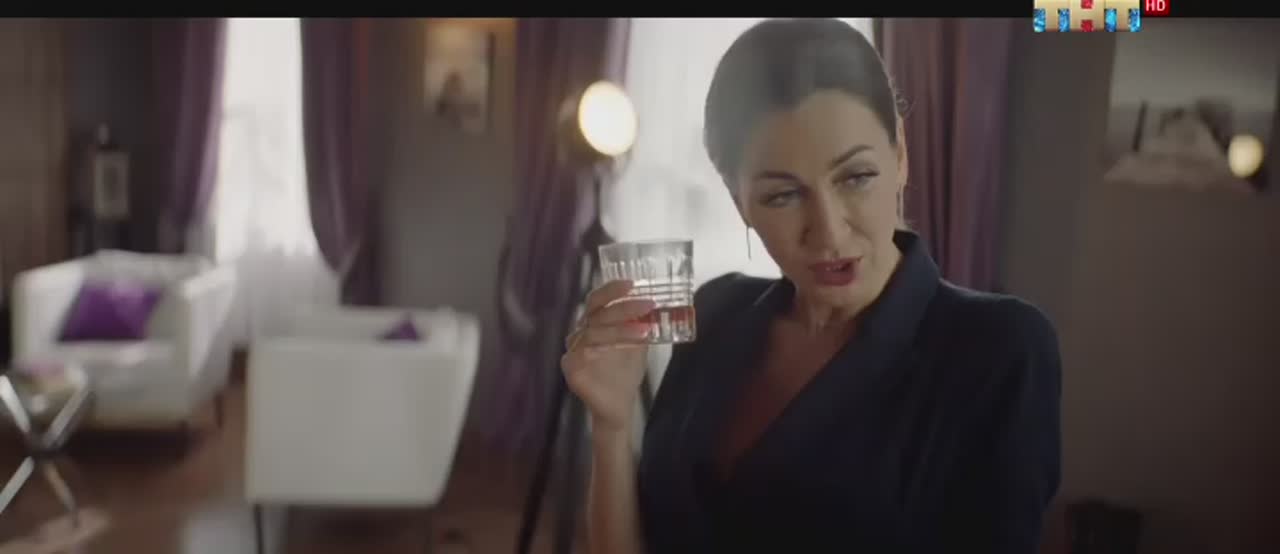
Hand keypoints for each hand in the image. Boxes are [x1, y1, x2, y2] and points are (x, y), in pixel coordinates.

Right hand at [562, 280, 655, 436]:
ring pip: (594, 332)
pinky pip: (586, 353)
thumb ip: (641, 325)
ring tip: (646, 330)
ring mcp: (573, 351)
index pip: (597, 300)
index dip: (612, 290)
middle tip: (647, 304)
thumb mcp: (638, 345)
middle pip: (595, 312)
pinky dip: (607, 347)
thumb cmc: (624, 374)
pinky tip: (627, 347)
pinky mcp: (571, 368)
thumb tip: (657, 305)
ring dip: (622, 329)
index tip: (633, 284)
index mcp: (592, 325)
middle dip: (621, 306)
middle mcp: (579, 334)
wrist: (617, 407)